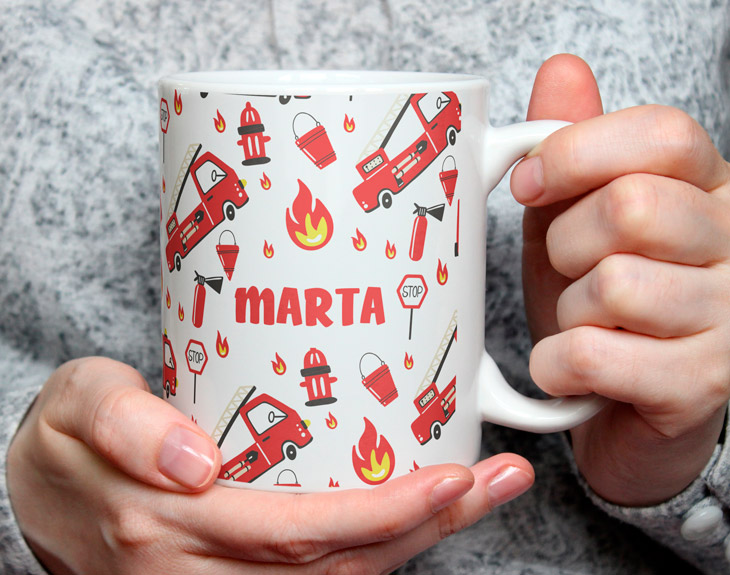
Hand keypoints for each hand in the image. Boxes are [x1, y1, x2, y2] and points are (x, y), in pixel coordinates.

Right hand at [7, 357, 533, 573]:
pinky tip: (421, 508)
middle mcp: (203, 569)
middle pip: (340, 564)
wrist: (45, 492)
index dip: (381, 515)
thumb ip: (125, 424)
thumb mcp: (77, 406)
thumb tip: (196, 460)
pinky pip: (324, 572)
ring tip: (480, 490)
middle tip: (497, 478)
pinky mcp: (238, 571)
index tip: (450, 481)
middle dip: (427, 526)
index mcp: (168, 525)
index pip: (296, 533)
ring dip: (419, 538)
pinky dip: (381, 546)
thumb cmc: (67, 443)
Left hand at [512, 54, 729, 506]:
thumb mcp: (580, 220)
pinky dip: (557, 364)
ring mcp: (729, 319)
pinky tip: (569, 369)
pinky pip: (596, 354)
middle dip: (565, 243)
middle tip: (567, 270)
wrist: (626, 410)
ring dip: (567, 311)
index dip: (577, 153)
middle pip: (632, 206)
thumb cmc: (603, 308)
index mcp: (711, 190)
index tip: (528, 185)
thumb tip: (561, 69)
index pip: (661, 135)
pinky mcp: (703, 385)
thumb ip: (575, 150)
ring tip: (582, 325)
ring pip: (613, 284)